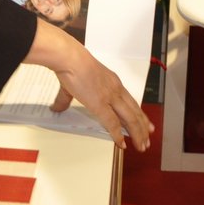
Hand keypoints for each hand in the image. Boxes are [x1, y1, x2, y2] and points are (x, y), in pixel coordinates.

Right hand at [25, 21, 153, 151]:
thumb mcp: (73, 84)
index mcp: (113, 83)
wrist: (70, 59)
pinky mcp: (100, 104)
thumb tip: (56, 108)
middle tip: (147, 138)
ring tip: (141, 145)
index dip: (139, 115)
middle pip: (135, 112)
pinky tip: (121, 143)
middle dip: (142, 127)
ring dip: (137, 133)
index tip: (145, 124)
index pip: (131, 102)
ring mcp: (110, 97)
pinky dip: (118, 135)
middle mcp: (116, 90)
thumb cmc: (72, 65)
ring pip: (130, 119)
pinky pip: (113, 123)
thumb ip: (65, 99)